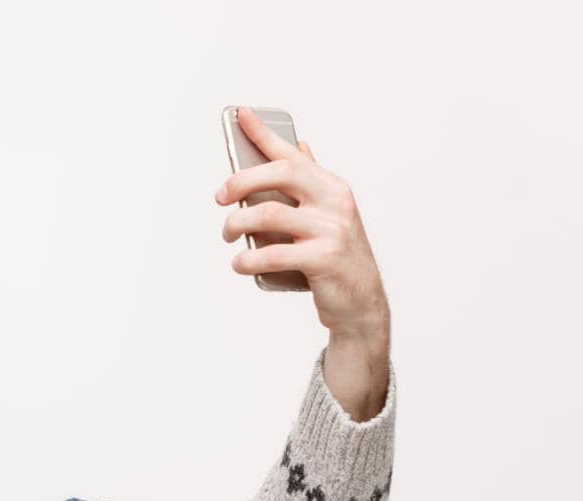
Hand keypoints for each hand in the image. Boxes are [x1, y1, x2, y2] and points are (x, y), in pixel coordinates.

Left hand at [215, 107, 389, 343]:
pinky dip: (248, 259)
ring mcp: (331, 229)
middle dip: (241, 181)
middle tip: (220, 198)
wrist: (361, 302)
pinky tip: (239, 263)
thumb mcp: (328, 214)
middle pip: (280, 174)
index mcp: (331, 186)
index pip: (292, 153)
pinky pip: (274, 254)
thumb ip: (311, 183)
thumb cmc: (335, 256)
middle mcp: (334, 201)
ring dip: (237, 225)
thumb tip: (299, 146)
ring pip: (269, 215)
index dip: (263, 133)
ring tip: (228, 236)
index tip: (240, 115)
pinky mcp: (324, 259)